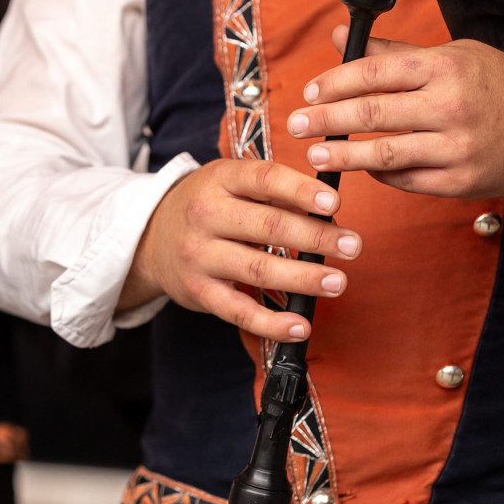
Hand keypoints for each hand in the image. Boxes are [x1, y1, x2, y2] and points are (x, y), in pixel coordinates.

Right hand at [118, 158, 361, 342]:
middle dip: (316, 238)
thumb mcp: (231, 182)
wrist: (151, 239)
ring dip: (303, 279)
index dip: (301, 191)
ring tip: (338, 282)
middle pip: (268, 226)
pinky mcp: (199, 292)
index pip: (265, 178)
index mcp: (220, 179)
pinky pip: (239, 312)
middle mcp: (206, 214)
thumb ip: (274, 191)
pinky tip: (300, 325)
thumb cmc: (208, 207)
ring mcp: (199, 255)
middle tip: (352, 246)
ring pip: (258, 269)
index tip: (334, 204)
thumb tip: (329, 210)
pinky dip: (272, 323)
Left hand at [291, 26, 503, 199]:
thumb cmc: (492, 86)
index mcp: (444, 67)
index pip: (375, 74)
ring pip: (383, 154)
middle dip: (326, 121)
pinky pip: (405, 180)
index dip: (335, 84)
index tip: (310, 94)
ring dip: (342, 157)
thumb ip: (391, 54)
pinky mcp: (459, 181)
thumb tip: (338, 36)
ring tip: (314, 156)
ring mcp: (455, 147)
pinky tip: (360, 170)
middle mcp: (449, 106)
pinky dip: (378, 175)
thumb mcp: (449, 56)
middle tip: (295, 125)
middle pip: (372, 115)